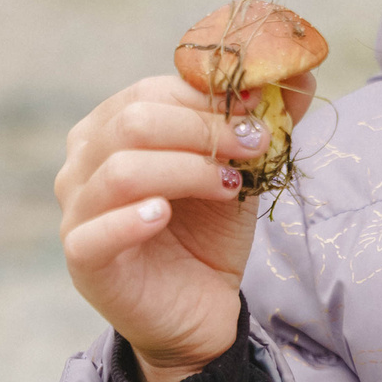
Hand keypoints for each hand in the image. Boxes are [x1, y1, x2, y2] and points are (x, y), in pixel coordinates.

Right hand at [55, 72, 315, 381]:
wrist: (201, 306)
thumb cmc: (208, 231)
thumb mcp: (238, 169)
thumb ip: (264, 122)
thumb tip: (305, 76)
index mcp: (110, 128)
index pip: (149, 92)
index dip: (205, 96)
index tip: (258, 110)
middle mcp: (83, 162)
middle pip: (134, 122)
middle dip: (203, 129)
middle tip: (253, 146)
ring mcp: (76, 210)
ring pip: (122, 170)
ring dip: (187, 170)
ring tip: (229, 185)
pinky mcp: (82, 258)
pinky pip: (95, 231)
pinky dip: (131, 218)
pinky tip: (164, 215)